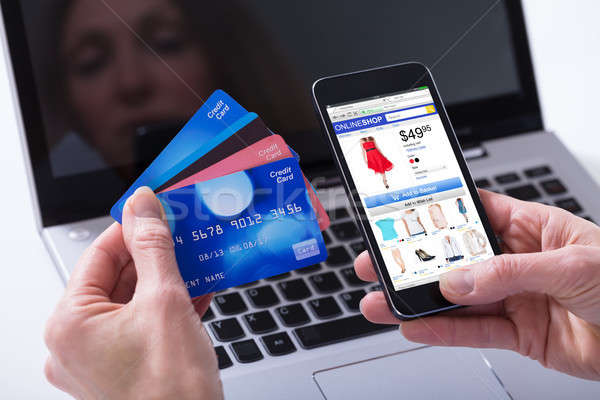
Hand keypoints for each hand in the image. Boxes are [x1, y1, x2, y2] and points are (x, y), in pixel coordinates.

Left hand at [44, 187, 222, 398]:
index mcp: (70, 324)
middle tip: (183, 234)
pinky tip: (196, 289)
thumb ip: (153, 246)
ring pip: (132, 301)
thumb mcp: (166, 300)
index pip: (98, 255)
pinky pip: (141, 324)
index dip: (132, 227)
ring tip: (195, 258)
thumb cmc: (171, 389)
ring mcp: (97, 360)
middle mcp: (74, 345)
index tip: (157, 211)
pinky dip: (166, 306)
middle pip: (116, 278)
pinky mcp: (122, 369)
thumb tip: (142, 206)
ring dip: (165, 279)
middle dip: (154, 254)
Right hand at [356, 190, 599, 379]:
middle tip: (378, 264)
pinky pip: (473, 332)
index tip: (399, 218)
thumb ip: (510, 272)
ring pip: (455, 299)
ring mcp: (513, 298)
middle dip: (413, 262)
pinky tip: (417, 327)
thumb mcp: (571, 264)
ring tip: (383, 302)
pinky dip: (442, 331)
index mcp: (530, 228)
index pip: (472, 214)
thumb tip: (459, 280)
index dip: (435, 214)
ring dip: (417, 301)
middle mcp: (515, 262)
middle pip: (453, 259)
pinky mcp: (517, 333)